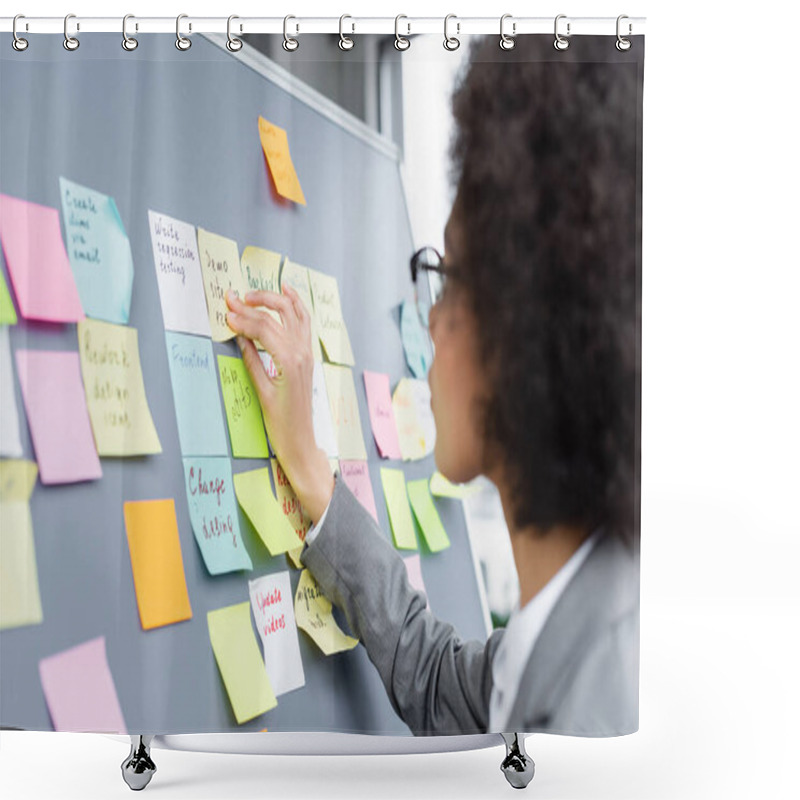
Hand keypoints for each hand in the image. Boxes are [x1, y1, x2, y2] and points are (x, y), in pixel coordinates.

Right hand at [225, 287, 333, 522]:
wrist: (300, 439)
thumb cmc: (279, 422)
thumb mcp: (261, 391)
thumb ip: (251, 359)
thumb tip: (239, 335)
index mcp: (289, 360)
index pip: (262, 329)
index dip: (242, 318)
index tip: (225, 312)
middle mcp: (301, 352)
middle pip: (276, 316)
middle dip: (254, 303)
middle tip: (232, 297)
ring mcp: (307, 352)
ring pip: (293, 313)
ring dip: (273, 299)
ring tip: (252, 293)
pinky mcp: (307, 356)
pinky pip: (303, 322)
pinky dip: (296, 304)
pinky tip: (287, 291)